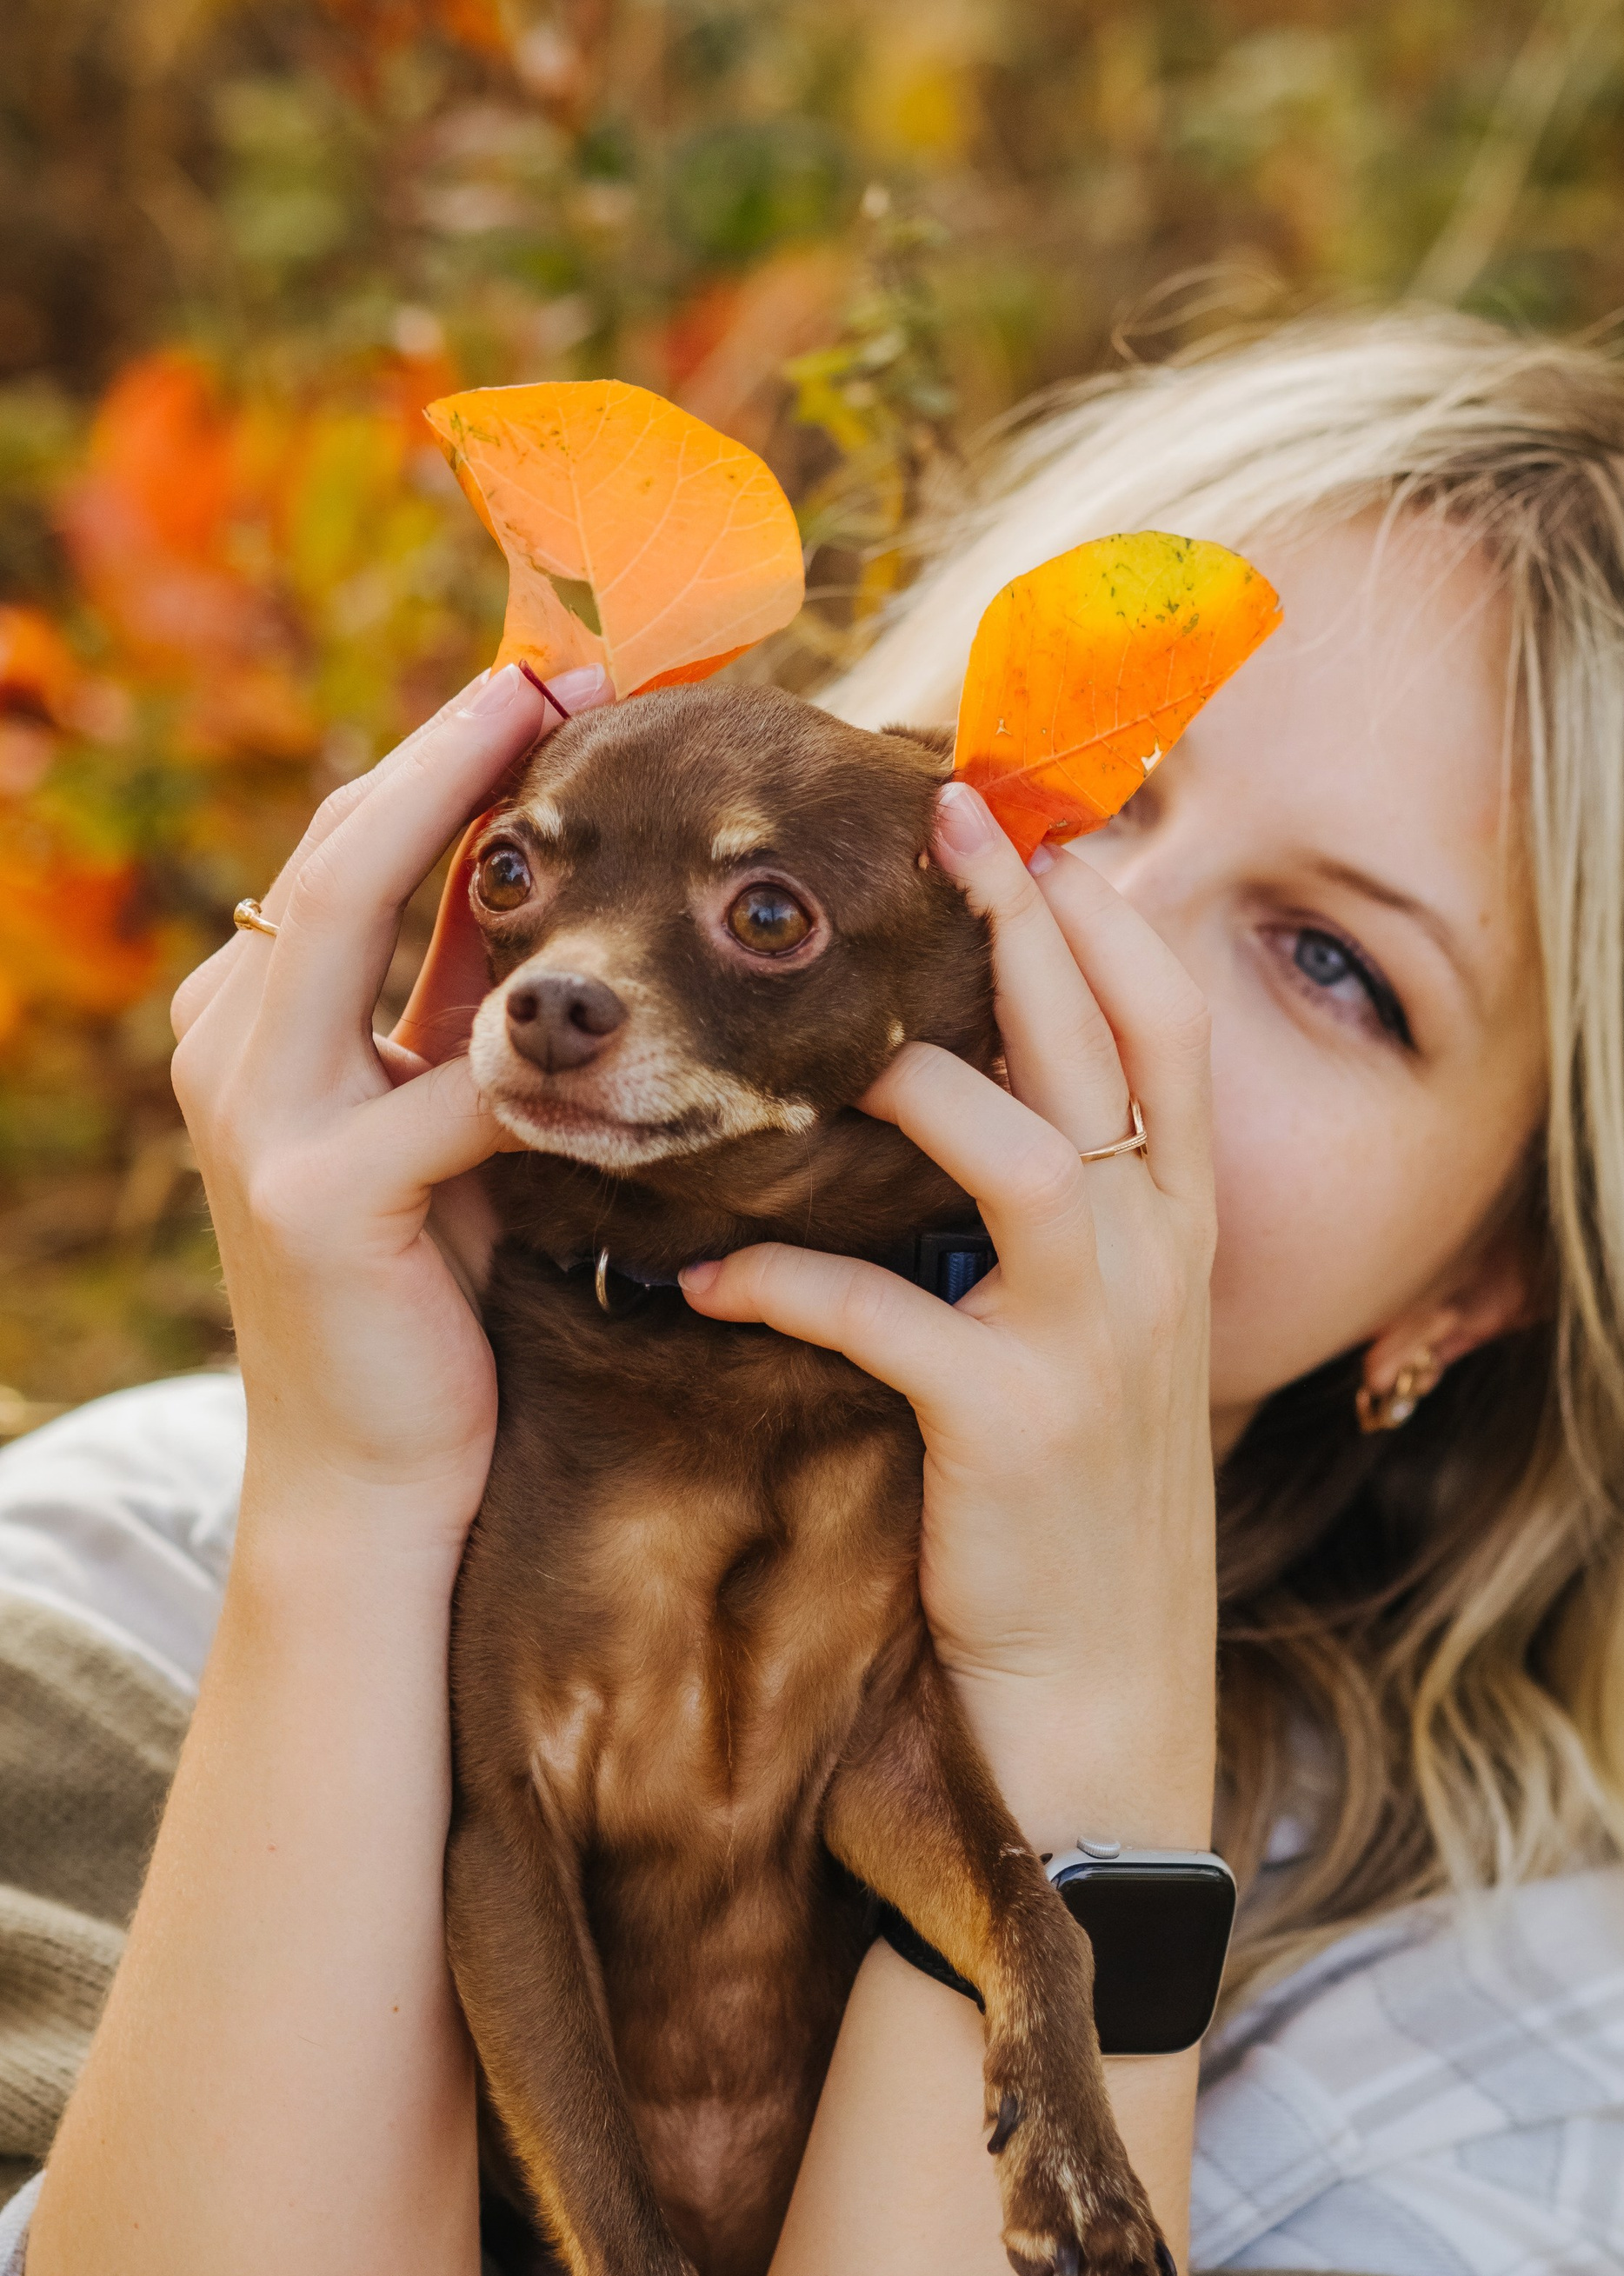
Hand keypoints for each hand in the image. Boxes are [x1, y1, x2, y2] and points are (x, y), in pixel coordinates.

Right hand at [169, 663, 606, 1552]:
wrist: (376, 1481)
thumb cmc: (428, 1310)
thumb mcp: (439, 1142)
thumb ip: (458, 1034)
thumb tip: (546, 920)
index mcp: (247, 1032)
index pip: (343, 861)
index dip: (439, 764)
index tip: (543, 690)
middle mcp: (228, 1057)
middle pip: (336, 856)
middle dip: (447, 750)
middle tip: (562, 674)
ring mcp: (256, 1122)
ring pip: (353, 917)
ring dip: (464, 817)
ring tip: (566, 740)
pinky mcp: (320, 1198)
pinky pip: (453, 1083)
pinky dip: (540, 1036)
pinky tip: (624, 980)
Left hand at [680, 782, 1218, 1850]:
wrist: (1105, 1720)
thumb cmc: (1070, 1534)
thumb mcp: (1092, 1367)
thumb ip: (1048, 1250)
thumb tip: (943, 1136)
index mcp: (1179, 1241)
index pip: (1173, 1037)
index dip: (1109, 922)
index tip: (1032, 824)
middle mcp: (1160, 1271)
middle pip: (1117, 1049)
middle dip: (1033, 918)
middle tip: (946, 807)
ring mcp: (1097, 1349)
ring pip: (1032, 1154)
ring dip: (927, 1081)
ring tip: (820, 1044)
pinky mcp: (1014, 1431)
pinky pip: (888, 1316)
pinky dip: (787, 1285)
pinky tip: (700, 1279)